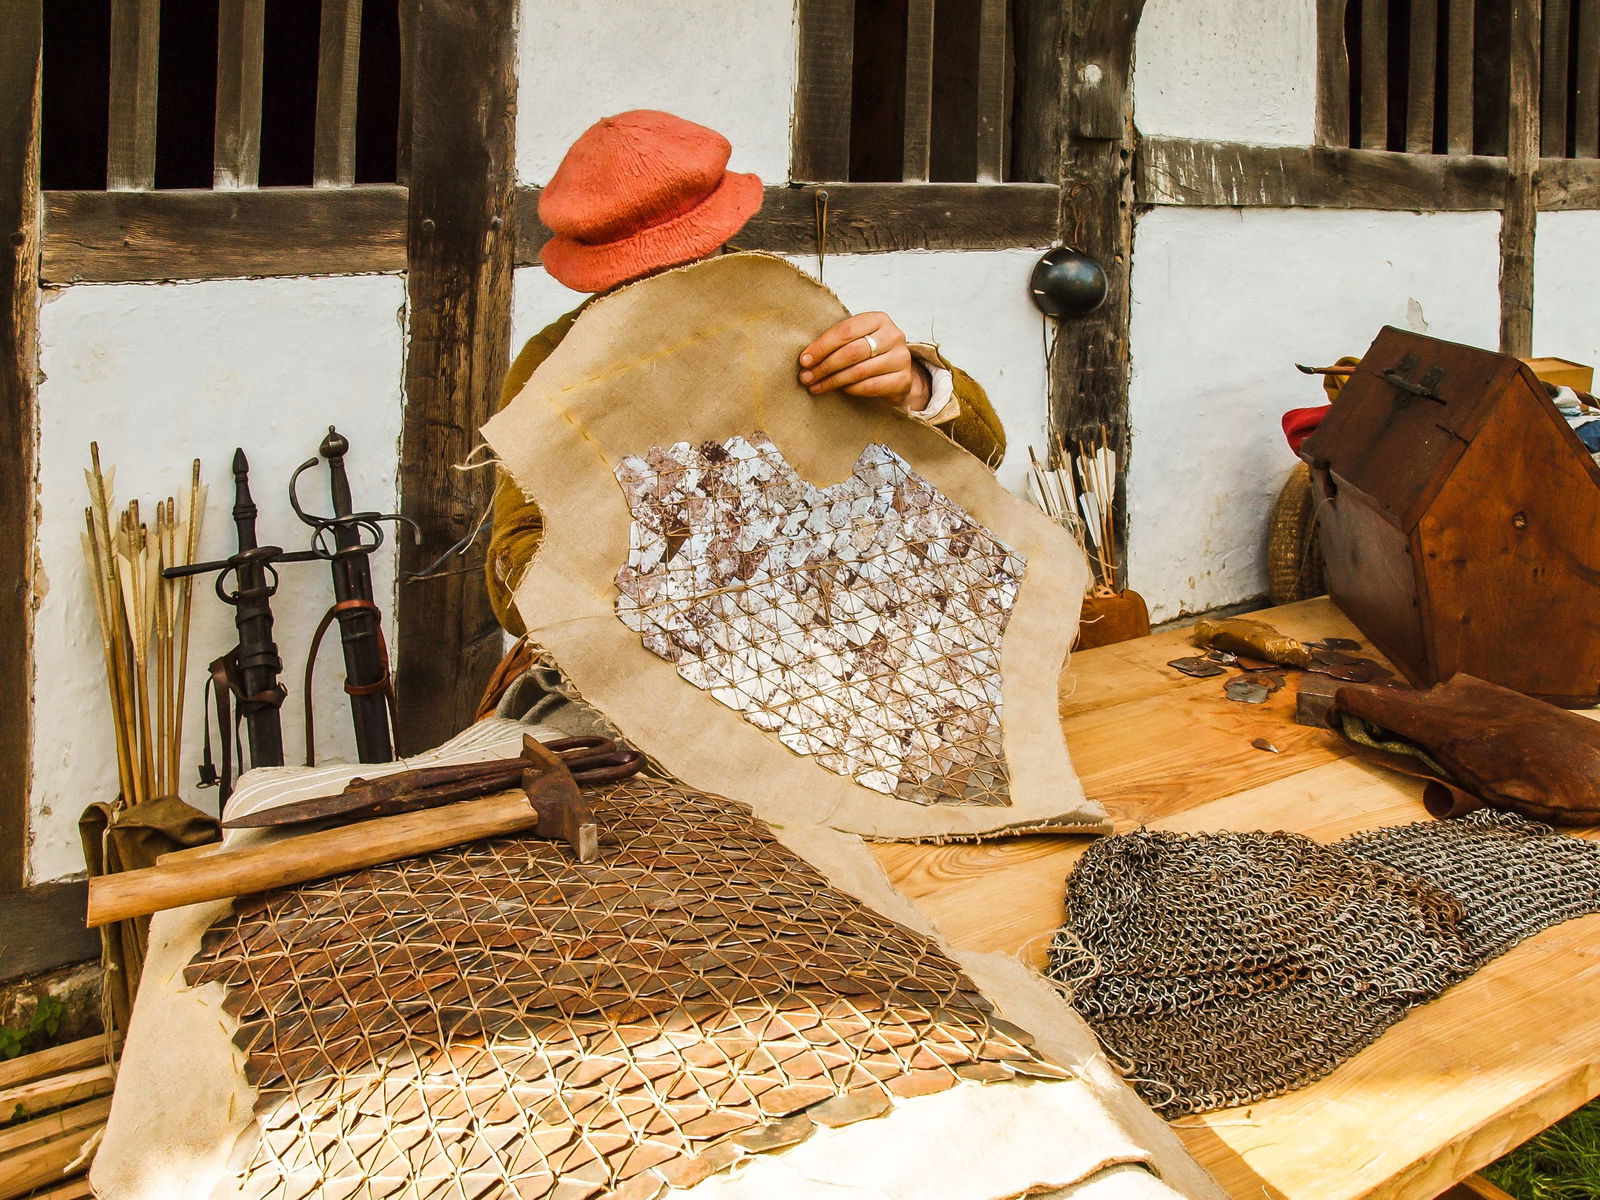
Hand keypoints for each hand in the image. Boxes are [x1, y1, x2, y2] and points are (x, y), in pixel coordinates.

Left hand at [798, 312, 931, 412]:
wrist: (898, 371)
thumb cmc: (870, 352)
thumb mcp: (857, 338)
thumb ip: (837, 342)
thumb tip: (806, 359)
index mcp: (878, 319)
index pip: (845, 331)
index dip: (821, 346)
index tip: (804, 360)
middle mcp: (893, 336)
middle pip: (851, 352)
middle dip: (824, 366)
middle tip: (806, 377)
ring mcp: (900, 358)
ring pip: (859, 371)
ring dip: (833, 381)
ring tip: (816, 386)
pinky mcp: (903, 379)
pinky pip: (870, 386)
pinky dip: (850, 389)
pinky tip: (839, 390)